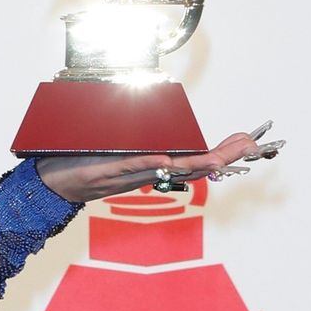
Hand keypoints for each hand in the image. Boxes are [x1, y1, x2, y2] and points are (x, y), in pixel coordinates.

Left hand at [34, 122, 283, 203]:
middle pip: (191, 165)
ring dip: (194, 162)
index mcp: (154, 163)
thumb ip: (143, 142)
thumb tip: (162, 128)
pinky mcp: (107, 171)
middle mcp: (148, 170)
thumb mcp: (121, 147)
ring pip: (168, 168)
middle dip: (222, 155)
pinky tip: (165, 159)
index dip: (223, 150)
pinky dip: (148, 163)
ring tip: (219, 157)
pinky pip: (130, 167)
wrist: (59, 182)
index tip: (248, 140)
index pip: (195, 157)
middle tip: (251, 146)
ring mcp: (129, 173)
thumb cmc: (89, 163)